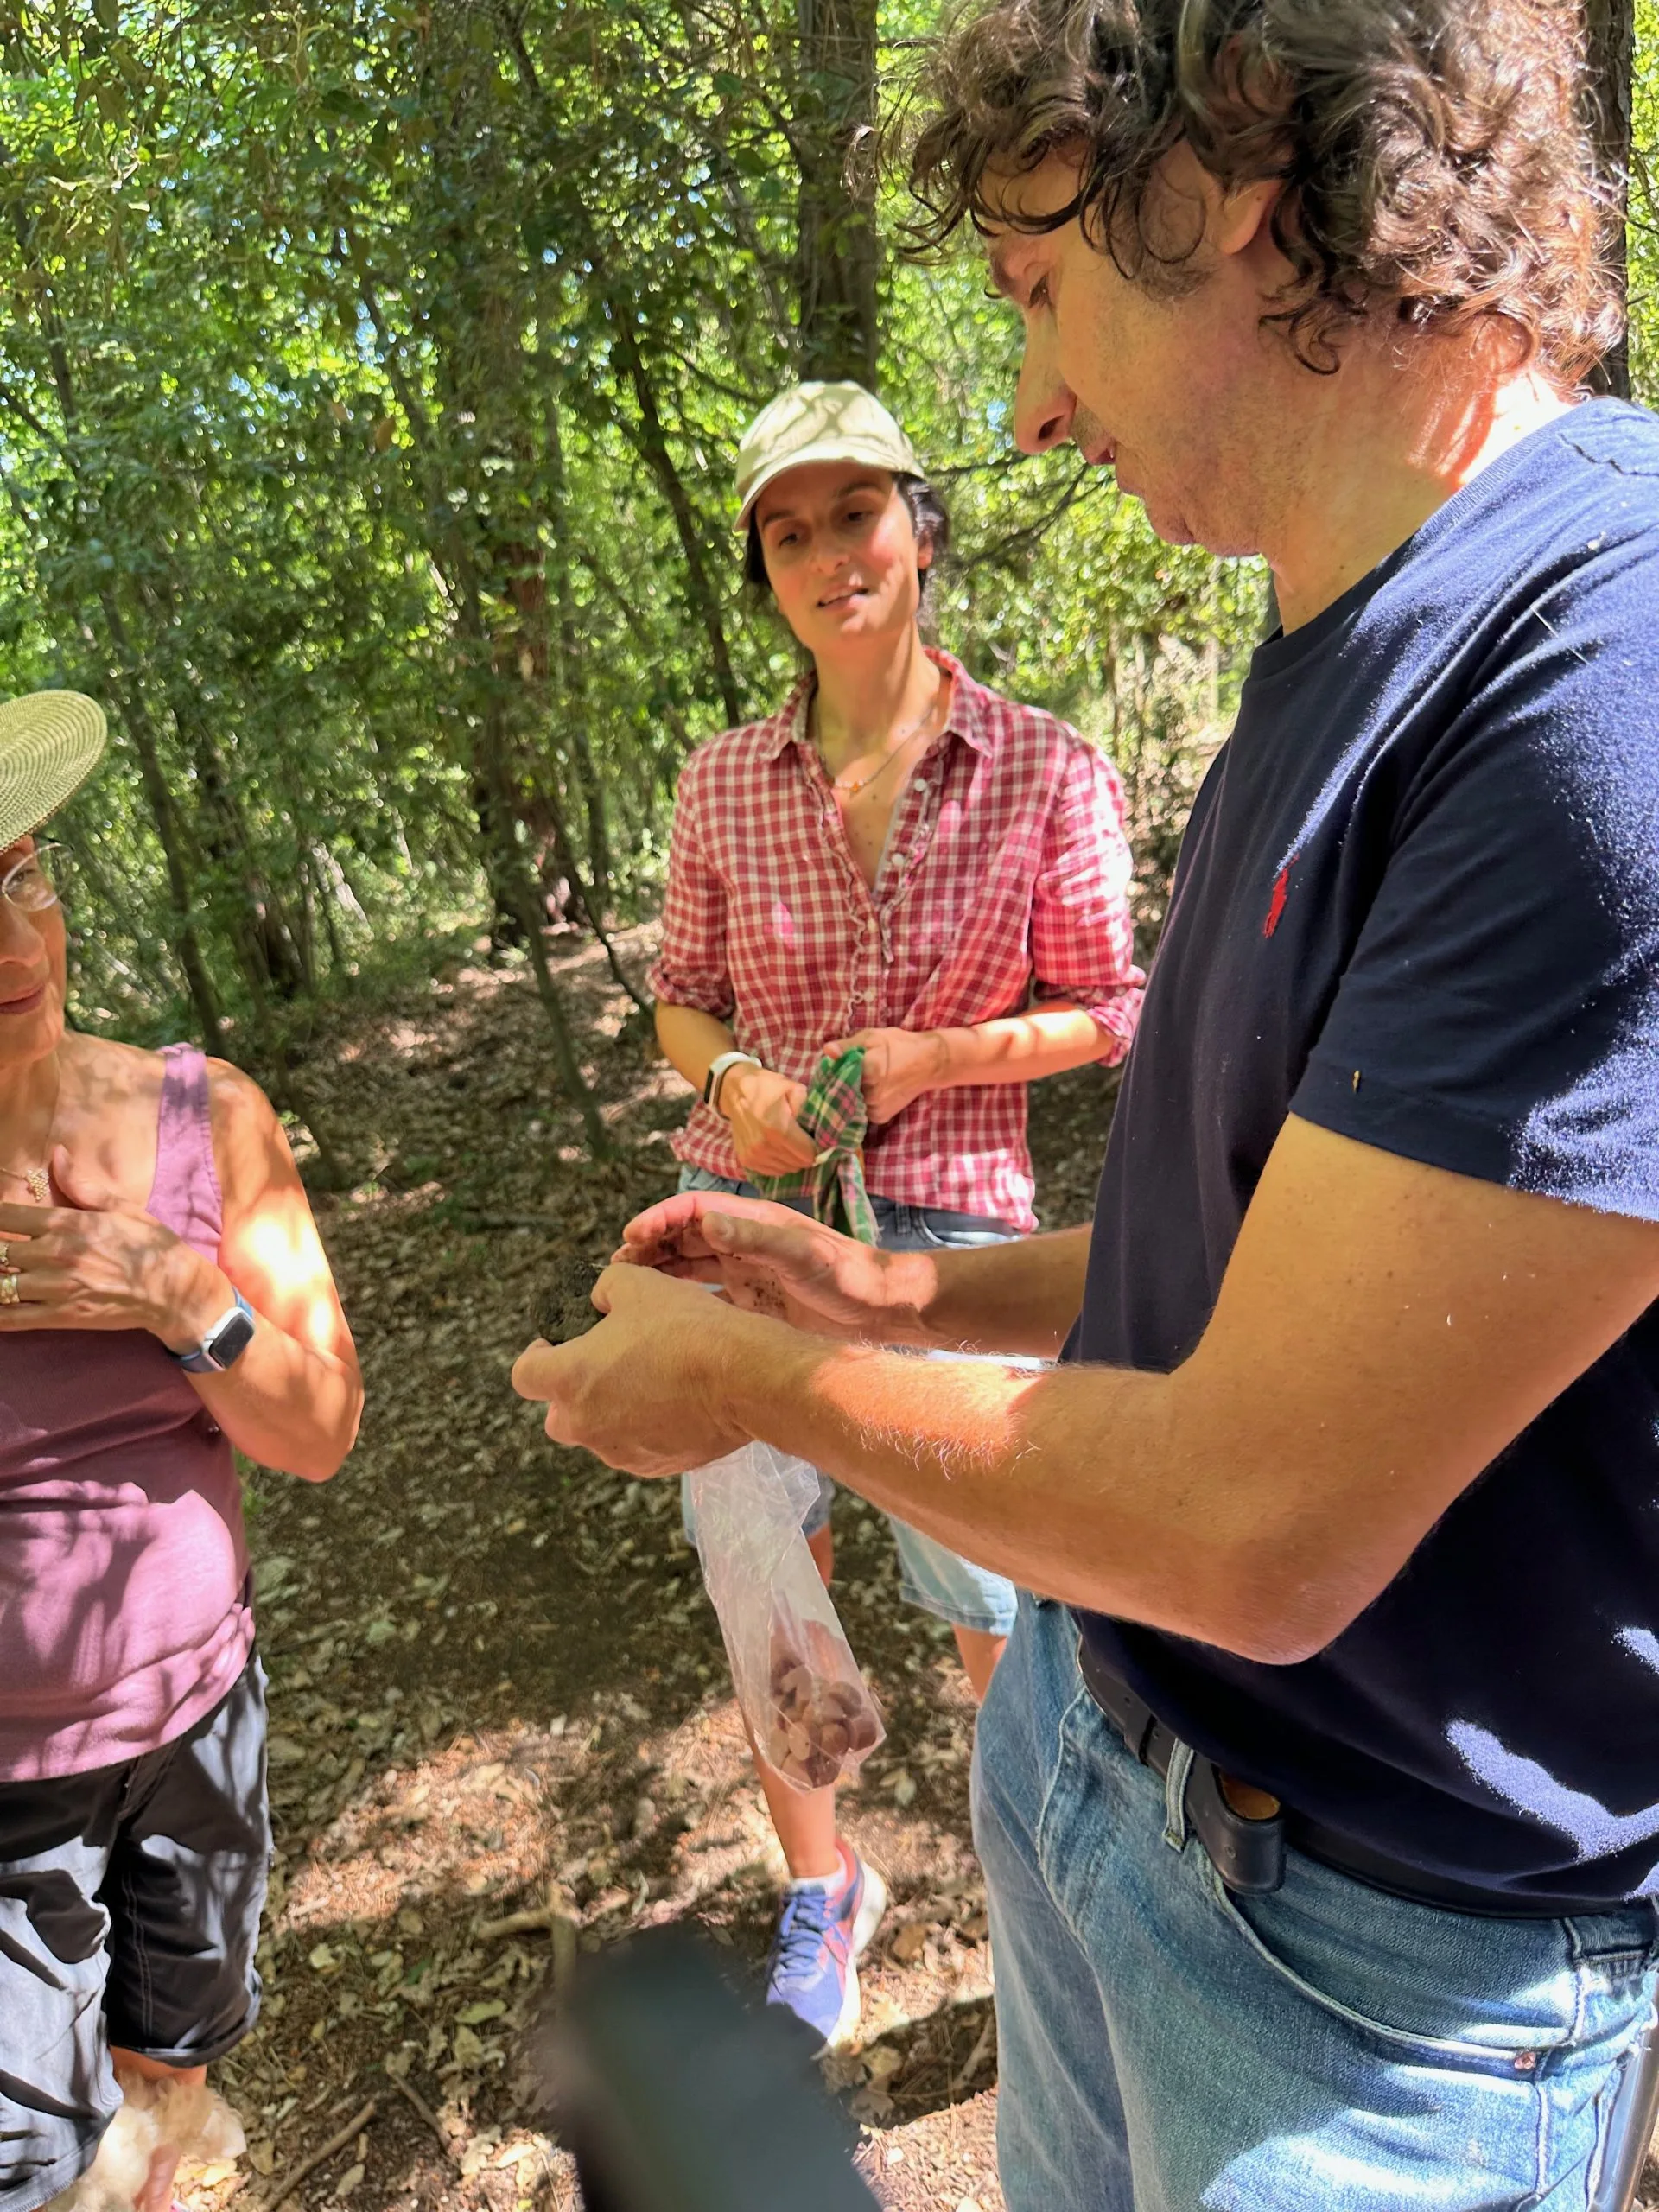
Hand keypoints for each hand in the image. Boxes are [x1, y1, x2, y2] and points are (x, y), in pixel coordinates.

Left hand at [0, 1145, 229, 1343]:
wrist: (174, 1290)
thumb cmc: (150, 1245)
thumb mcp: (121, 1207)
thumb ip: (81, 1184)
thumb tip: (57, 1153)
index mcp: (68, 1224)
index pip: (7, 1216)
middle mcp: (57, 1254)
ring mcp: (58, 1288)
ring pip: (1, 1284)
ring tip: (0, 1272)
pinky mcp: (63, 1317)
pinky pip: (14, 1317)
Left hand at [511, 1264, 751, 1474]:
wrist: (744, 1377)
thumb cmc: (686, 1328)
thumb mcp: (637, 1284)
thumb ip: (601, 1289)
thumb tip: (597, 1300)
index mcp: (569, 1378)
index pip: (524, 1375)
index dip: (537, 1355)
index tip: (557, 1344)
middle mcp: (585, 1424)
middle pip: (557, 1415)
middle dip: (572, 1392)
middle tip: (605, 1365)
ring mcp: (618, 1451)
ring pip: (598, 1433)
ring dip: (610, 1411)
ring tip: (649, 1380)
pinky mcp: (653, 1466)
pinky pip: (633, 1448)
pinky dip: (643, 1429)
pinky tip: (673, 1403)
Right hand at [613, 1189, 919, 1342]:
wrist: (882, 1309)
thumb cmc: (849, 1275)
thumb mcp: (803, 1254)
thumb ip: (756, 1237)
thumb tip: (706, 1219)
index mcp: (754, 1221)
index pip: (694, 1210)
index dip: (660, 1218)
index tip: (629, 1236)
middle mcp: (745, 1242)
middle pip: (684, 1237)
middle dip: (649, 1246)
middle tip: (614, 1267)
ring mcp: (746, 1271)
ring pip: (689, 1265)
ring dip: (658, 1271)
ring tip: (624, 1288)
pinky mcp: (750, 1301)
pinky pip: (704, 1294)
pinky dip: (678, 1299)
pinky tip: (657, 1314)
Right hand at [720, 1062, 816, 1175]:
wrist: (735, 1091)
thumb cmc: (766, 1087)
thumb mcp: (794, 1088)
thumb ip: (809, 1109)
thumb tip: (822, 1130)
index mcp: (778, 1129)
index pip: (809, 1154)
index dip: (817, 1148)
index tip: (818, 1140)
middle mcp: (764, 1146)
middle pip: (799, 1164)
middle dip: (806, 1154)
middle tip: (805, 1140)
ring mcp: (754, 1156)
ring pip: (787, 1170)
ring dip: (793, 1159)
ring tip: (791, 1143)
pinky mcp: (746, 1161)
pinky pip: (773, 1171)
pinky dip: (780, 1163)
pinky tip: (779, 1149)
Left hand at [823, 1028, 949, 1123]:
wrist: (928, 1063)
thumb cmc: (899, 1045)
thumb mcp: (872, 1037)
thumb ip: (848, 1045)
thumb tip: (827, 1051)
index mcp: (869, 1070)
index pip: (835, 1076)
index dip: (832, 1072)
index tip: (833, 1067)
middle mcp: (872, 1093)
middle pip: (841, 1092)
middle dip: (840, 1084)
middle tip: (850, 1073)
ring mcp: (876, 1108)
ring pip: (850, 1103)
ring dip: (850, 1094)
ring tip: (863, 1081)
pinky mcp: (880, 1117)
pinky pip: (860, 1111)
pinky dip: (860, 1103)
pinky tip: (869, 1091)